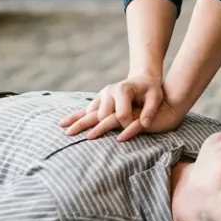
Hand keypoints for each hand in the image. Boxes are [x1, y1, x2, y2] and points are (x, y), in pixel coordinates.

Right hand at [58, 75, 185, 140]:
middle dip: (100, 128)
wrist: (143, 79)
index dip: (127, 125)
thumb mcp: (156, 97)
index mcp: (122, 90)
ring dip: (78, 122)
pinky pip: (85, 110)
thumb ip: (150, 110)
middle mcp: (109, 92)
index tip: (133, 130)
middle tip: (91, 140)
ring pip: (89, 112)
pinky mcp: (99, 99)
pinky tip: (64, 123)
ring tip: (67, 133)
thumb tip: (144, 125)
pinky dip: (75, 117)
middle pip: (102, 114)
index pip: (121, 114)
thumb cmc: (151, 89)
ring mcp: (102, 95)